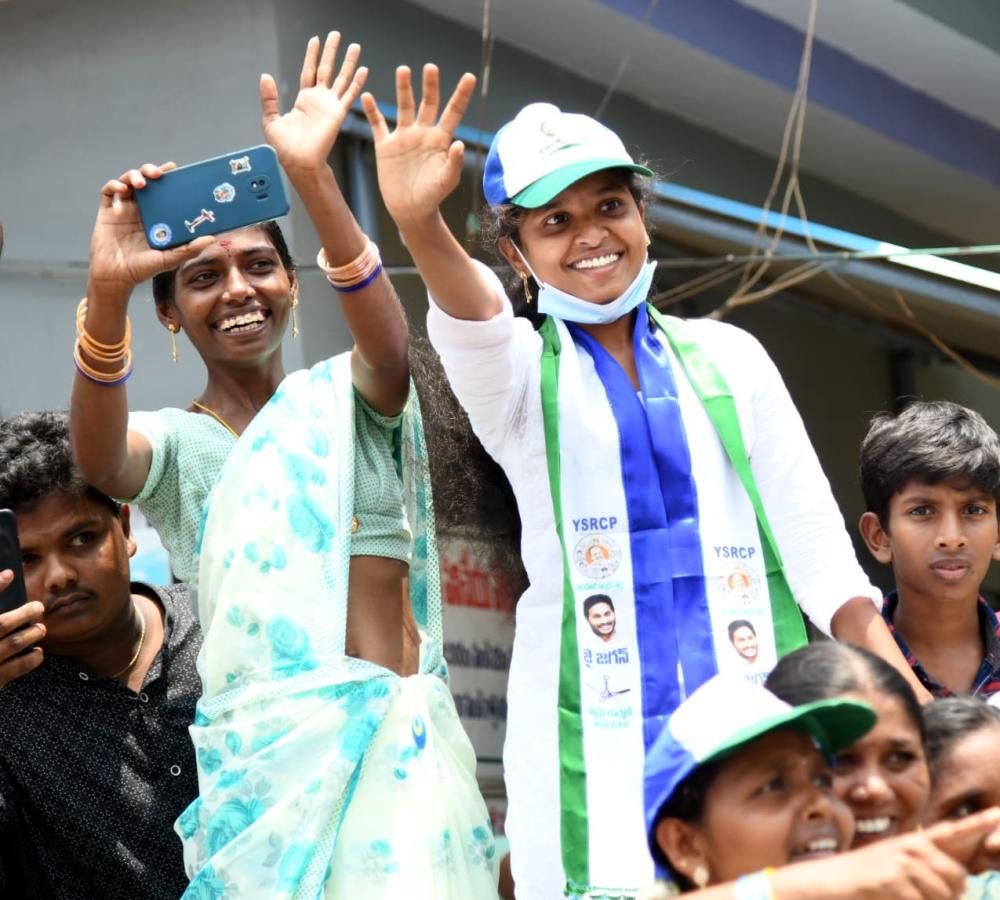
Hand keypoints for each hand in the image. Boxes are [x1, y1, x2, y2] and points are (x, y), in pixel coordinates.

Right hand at [0, 571, 43, 688]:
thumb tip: (4, 582)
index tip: (9, 574)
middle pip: (1, 624)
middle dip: (22, 613)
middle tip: (37, 607)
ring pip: (12, 644)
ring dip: (31, 634)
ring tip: (41, 629)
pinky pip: (14, 669)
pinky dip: (29, 660)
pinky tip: (37, 653)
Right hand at [88, 163, 213, 300]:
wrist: (117, 277)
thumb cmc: (144, 269)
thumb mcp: (170, 259)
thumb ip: (189, 249)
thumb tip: (212, 238)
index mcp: (157, 216)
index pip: (163, 190)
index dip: (167, 177)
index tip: (175, 169)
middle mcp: (141, 209)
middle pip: (145, 180)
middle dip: (150, 170)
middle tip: (158, 174)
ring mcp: (123, 208)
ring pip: (127, 181)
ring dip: (133, 176)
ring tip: (142, 184)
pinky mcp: (107, 211)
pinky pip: (108, 191)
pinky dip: (114, 185)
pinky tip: (122, 190)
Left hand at [261, 32, 367, 174]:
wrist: (299, 162)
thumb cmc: (285, 148)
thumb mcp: (270, 120)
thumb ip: (269, 98)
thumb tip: (265, 76)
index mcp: (304, 101)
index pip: (309, 71)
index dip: (312, 56)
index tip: (315, 40)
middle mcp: (319, 101)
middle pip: (326, 69)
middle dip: (331, 52)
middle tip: (336, 35)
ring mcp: (330, 106)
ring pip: (341, 78)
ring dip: (348, 62)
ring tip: (355, 46)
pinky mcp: (338, 113)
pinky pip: (349, 94)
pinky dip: (357, 82)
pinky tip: (364, 70)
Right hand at [362, 64, 475, 225]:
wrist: (410, 210)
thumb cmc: (432, 197)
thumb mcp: (446, 182)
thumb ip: (454, 163)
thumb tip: (460, 144)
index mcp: (440, 139)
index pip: (453, 112)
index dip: (461, 95)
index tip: (469, 77)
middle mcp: (423, 133)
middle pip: (428, 103)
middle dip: (430, 85)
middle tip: (431, 67)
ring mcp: (404, 137)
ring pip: (404, 107)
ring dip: (403, 89)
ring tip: (403, 70)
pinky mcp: (386, 145)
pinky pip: (377, 124)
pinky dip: (371, 111)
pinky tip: (367, 96)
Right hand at [772, 810, 999, 899]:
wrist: (825, 884)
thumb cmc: (861, 882)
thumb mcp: (893, 870)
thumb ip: (926, 873)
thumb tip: (961, 882)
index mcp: (913, 843)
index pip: (953, 832)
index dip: (979, 824)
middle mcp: (911, 847)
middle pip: (958, 879)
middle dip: (947, 897)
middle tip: (912, 895)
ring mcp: (903, 862)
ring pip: (945, 896)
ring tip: (896, 897)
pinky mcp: (895, 878)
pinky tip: (887, 898)